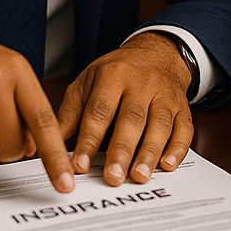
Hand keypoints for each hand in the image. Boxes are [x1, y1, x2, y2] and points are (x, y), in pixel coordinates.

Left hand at [57, 32, 193, 186]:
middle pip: (132, 118)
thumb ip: (70, 114)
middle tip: (113, 177)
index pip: (99, 110)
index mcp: (113, 76)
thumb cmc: (116, 73)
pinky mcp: (182, 107)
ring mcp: (165, 95)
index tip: (79, 166)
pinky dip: (177, 148)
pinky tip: (167, 165)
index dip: (89, 139)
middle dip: (122, 149)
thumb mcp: (87, 83)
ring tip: (139, 176)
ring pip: (160, 124)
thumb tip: (47, 144)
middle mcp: (141, 83)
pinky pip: (184, 128)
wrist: (156, 53)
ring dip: (150, 152)